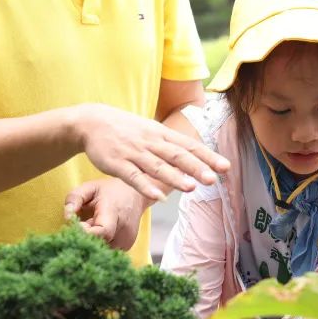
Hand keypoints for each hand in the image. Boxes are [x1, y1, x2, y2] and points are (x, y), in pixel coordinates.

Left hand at [64, 178, 145, 249]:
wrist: (134, 195)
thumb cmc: (108, 191)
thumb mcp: (90, 188)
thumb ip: (75, 198)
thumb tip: (67, 217)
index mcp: (114, 211)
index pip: (102, 232)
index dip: (85, 234)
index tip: (77, 225)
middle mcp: (124, 229)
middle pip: (99, 245)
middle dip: (85, 241)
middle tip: (82, 227)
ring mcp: (127, 240)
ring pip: (102, 252)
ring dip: (92, 246)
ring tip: (91, 230)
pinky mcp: (126, 247)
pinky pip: (107, 253)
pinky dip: (99, 248)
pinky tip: (98, 237)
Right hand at [74, 103, 229, 201]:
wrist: (92, 121)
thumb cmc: (126, 129)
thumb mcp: (151, 130)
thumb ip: (171, 143)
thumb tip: (196, 155)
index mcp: (162, 134)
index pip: (189, 146)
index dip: (208, 156)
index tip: (226, 167)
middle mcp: (151, 142)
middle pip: (177, 156)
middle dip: (196, 167)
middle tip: (213, 179)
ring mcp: (134, 152)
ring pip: (157, 166)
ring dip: (175, 177)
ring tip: (191, 188)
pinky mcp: (117, 163)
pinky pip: (133, 177)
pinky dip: (146, 186)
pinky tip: (158, 196)